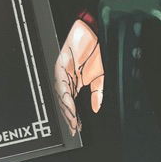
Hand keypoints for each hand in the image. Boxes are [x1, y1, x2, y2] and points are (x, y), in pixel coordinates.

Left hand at [55, 19, 103, 135]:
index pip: (72, 104)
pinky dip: (66, 96)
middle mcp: (67, 79)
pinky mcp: (60, 65)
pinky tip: (70, 106)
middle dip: (69, 117)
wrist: (93, 32)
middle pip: (64, 102)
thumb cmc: (95, 50)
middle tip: (73, 129)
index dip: (75, 117)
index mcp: (75, 83)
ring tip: (73, 121)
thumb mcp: (100, 77)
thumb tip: (96, 109)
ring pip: (61, 96)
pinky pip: (62, 84)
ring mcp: (62, 73)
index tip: (78, 129)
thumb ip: (97, 94)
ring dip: (67, 109)